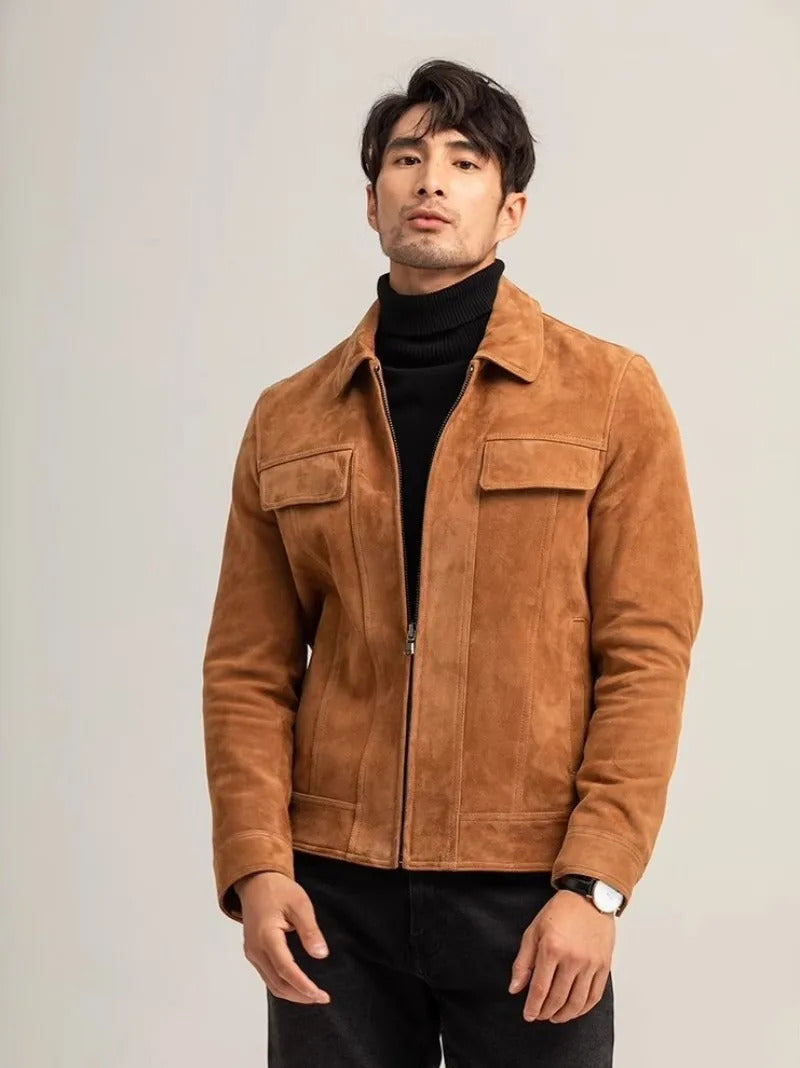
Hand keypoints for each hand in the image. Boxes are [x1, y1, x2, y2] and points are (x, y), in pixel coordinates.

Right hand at [235, 871, 331, 1004]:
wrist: (256, 882)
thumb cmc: (279, 890)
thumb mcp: (300, 904)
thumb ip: (310, 930)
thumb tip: (321, 955)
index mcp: (267, 936)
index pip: (286, 969)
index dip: (303, 985)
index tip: (320, 995)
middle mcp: (255, 949)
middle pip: (277, 983)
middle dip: (300, 995)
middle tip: (322, 998)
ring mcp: (252, 952)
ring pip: (271, 983)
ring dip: (292, 993)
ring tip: (313, 995)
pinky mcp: (253, 953)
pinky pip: (267, 976)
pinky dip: (283, 985)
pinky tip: (298, 985)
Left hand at [508, 889, 614, 1023]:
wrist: (588, 897)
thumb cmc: (559, 912)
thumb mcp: (533, 931)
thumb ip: (523, 962)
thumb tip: (515, 989)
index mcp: (551, 949)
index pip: (540, 988)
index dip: (533, 1007)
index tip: (528, 1015)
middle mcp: (572, 959)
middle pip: (558, 998)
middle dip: (546, 1012)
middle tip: (539, 1016)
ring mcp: (590, 964)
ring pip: (577, 1002)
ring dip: (564, 1015)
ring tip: (555, 1017)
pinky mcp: (604, 966)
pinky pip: (594, 996)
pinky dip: (583, 1009)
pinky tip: (574, 1010)